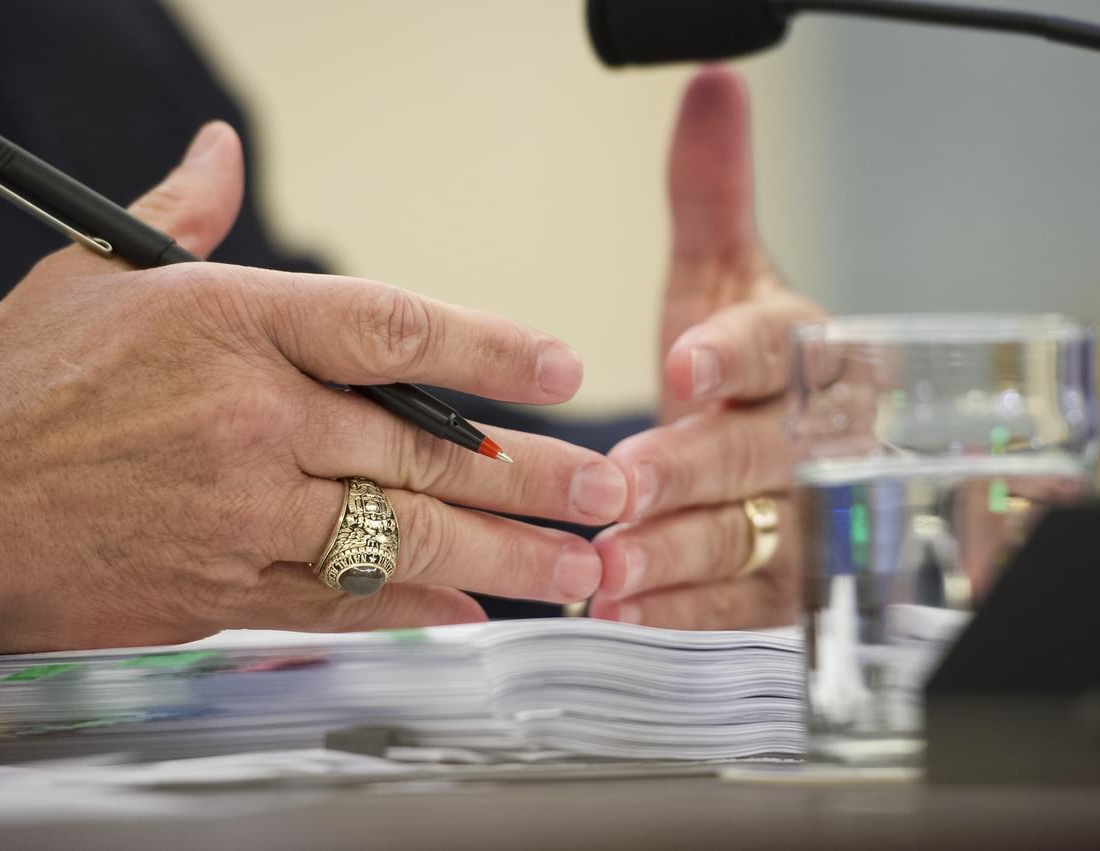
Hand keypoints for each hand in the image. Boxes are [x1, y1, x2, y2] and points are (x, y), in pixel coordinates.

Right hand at [0, 122, 626, 672]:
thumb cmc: (6, 390)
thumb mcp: (90, 277)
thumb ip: (179, 217)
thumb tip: (219, 154)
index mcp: (227, 323)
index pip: (391, 325)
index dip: (489, 349)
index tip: (563, 368)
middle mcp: (247, 416)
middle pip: (421, 446)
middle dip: (532, 474)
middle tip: (614, 489)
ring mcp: (236, 512)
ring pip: (398, 535)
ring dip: (502, 556)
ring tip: (579, 569)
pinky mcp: (215, 590)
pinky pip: (336, 603)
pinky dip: (411, 610)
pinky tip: (471, 614)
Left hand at [590, 68, 823, 628]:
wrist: (759, 441)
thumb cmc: (736, 361)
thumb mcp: (721, 275)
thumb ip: (712, 194)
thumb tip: (711, 86)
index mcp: (813, 353)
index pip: (783, 348)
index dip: (733, 353)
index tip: (683, 362)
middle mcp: (818, 439)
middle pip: (760, 452)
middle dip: (689, 468)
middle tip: (620, 483)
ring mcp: (803, 516)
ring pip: (745, 536)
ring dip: (676, 552)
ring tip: (608, 565)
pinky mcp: (780, 581)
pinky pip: (736, 604)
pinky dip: (681, 612)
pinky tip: (623, 612)